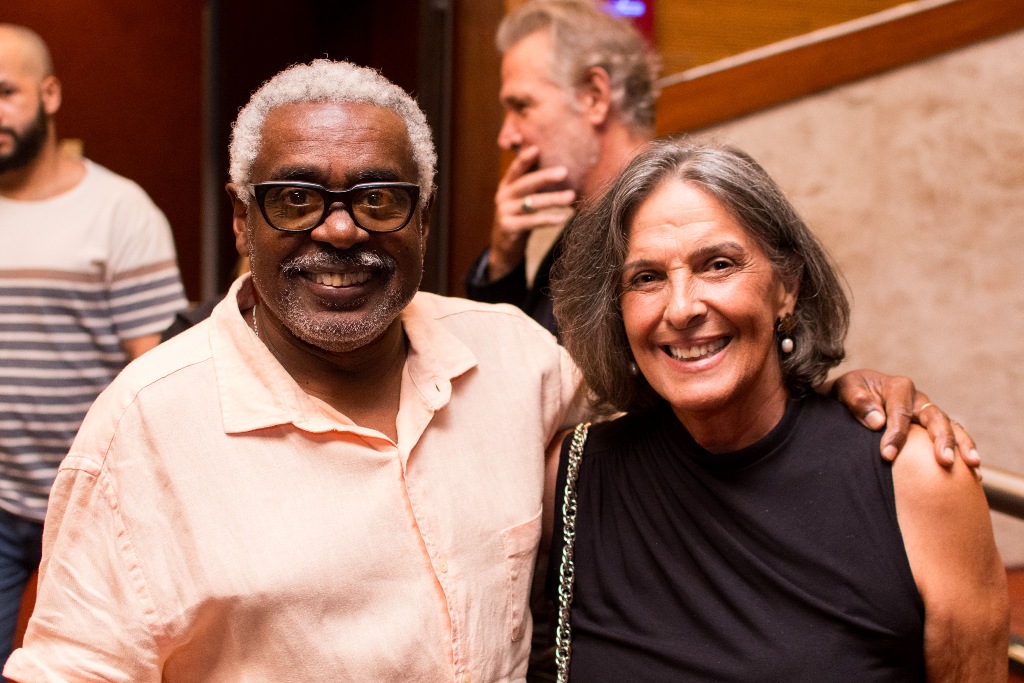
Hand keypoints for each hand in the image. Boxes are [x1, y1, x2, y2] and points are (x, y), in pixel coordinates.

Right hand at [487, 146, 575, 280]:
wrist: (504, 247)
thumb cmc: (520, 218)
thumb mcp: (523, 199)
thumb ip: (533, 185)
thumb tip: (560, 167)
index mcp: (507, 186)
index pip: (516, 169)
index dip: (524, 158)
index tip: (537, 148)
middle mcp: (503, 196)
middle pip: (525, 184)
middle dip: (545, 177)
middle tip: (564, 172)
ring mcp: (504, 212)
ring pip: (531, 203)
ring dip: (552, 199)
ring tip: (571, 196)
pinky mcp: (508, 228)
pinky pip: (531, 222)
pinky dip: (547, 220)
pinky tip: (562, 218)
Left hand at [830, 369, 978, 467]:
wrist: (852, 397)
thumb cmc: (849, 394)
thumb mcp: (846, 390)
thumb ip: (858, 401)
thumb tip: (877, 421)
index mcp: (897, 387)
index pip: (900, 411)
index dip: (896, 434)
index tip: (888, 455)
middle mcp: (918, 399)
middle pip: (935, 417)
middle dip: (941, 439)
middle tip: (944, 462)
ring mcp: (928, 414)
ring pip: (951, 427)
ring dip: (962, 445)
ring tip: (972, 465)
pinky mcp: (932, 428)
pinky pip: (954, 438)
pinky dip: (965, 452)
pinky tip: (974, 474)